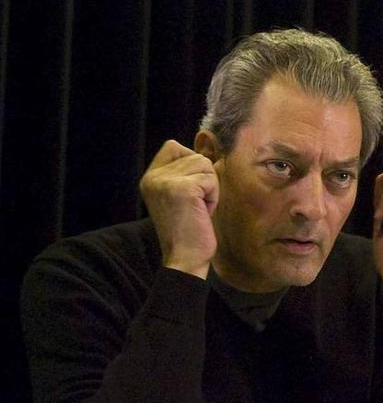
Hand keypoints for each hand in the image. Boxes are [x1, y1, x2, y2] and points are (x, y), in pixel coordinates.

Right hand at [139, 140, 218, 278]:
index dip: (192, 164)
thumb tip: (207, 150)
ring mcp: (166, 181)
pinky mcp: (183, 188)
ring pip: (205, 165)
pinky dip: (213, 197)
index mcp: (149, 177)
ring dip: (210, 189)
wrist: (184, 257)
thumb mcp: (179, 195)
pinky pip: (212, 179)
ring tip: (198, 209)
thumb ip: (183, 173)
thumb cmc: (189, 228)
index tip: (190, 192)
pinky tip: (202, 212)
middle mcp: (153, 177)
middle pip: (196, 156)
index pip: (173, 145)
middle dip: (204, 181)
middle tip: (195, 205)